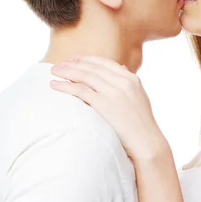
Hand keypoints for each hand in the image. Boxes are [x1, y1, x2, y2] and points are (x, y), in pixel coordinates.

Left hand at [50, 56, 167, 161]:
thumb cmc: (142, 124)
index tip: (74, 59)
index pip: (105, 63)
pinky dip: (65, 86)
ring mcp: (114, 92)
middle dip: (73, 64)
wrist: (146, 142)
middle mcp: (123, 82)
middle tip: (59, 64)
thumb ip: (129, 82)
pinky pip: (80, 90)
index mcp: (131, 78)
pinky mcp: (104, 104)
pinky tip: (55, 85)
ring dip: (66, 71)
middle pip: (92, 67)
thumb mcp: (139, 96)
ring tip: (54, 71)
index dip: (87, 60)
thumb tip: (122, 67)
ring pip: (85, 76)